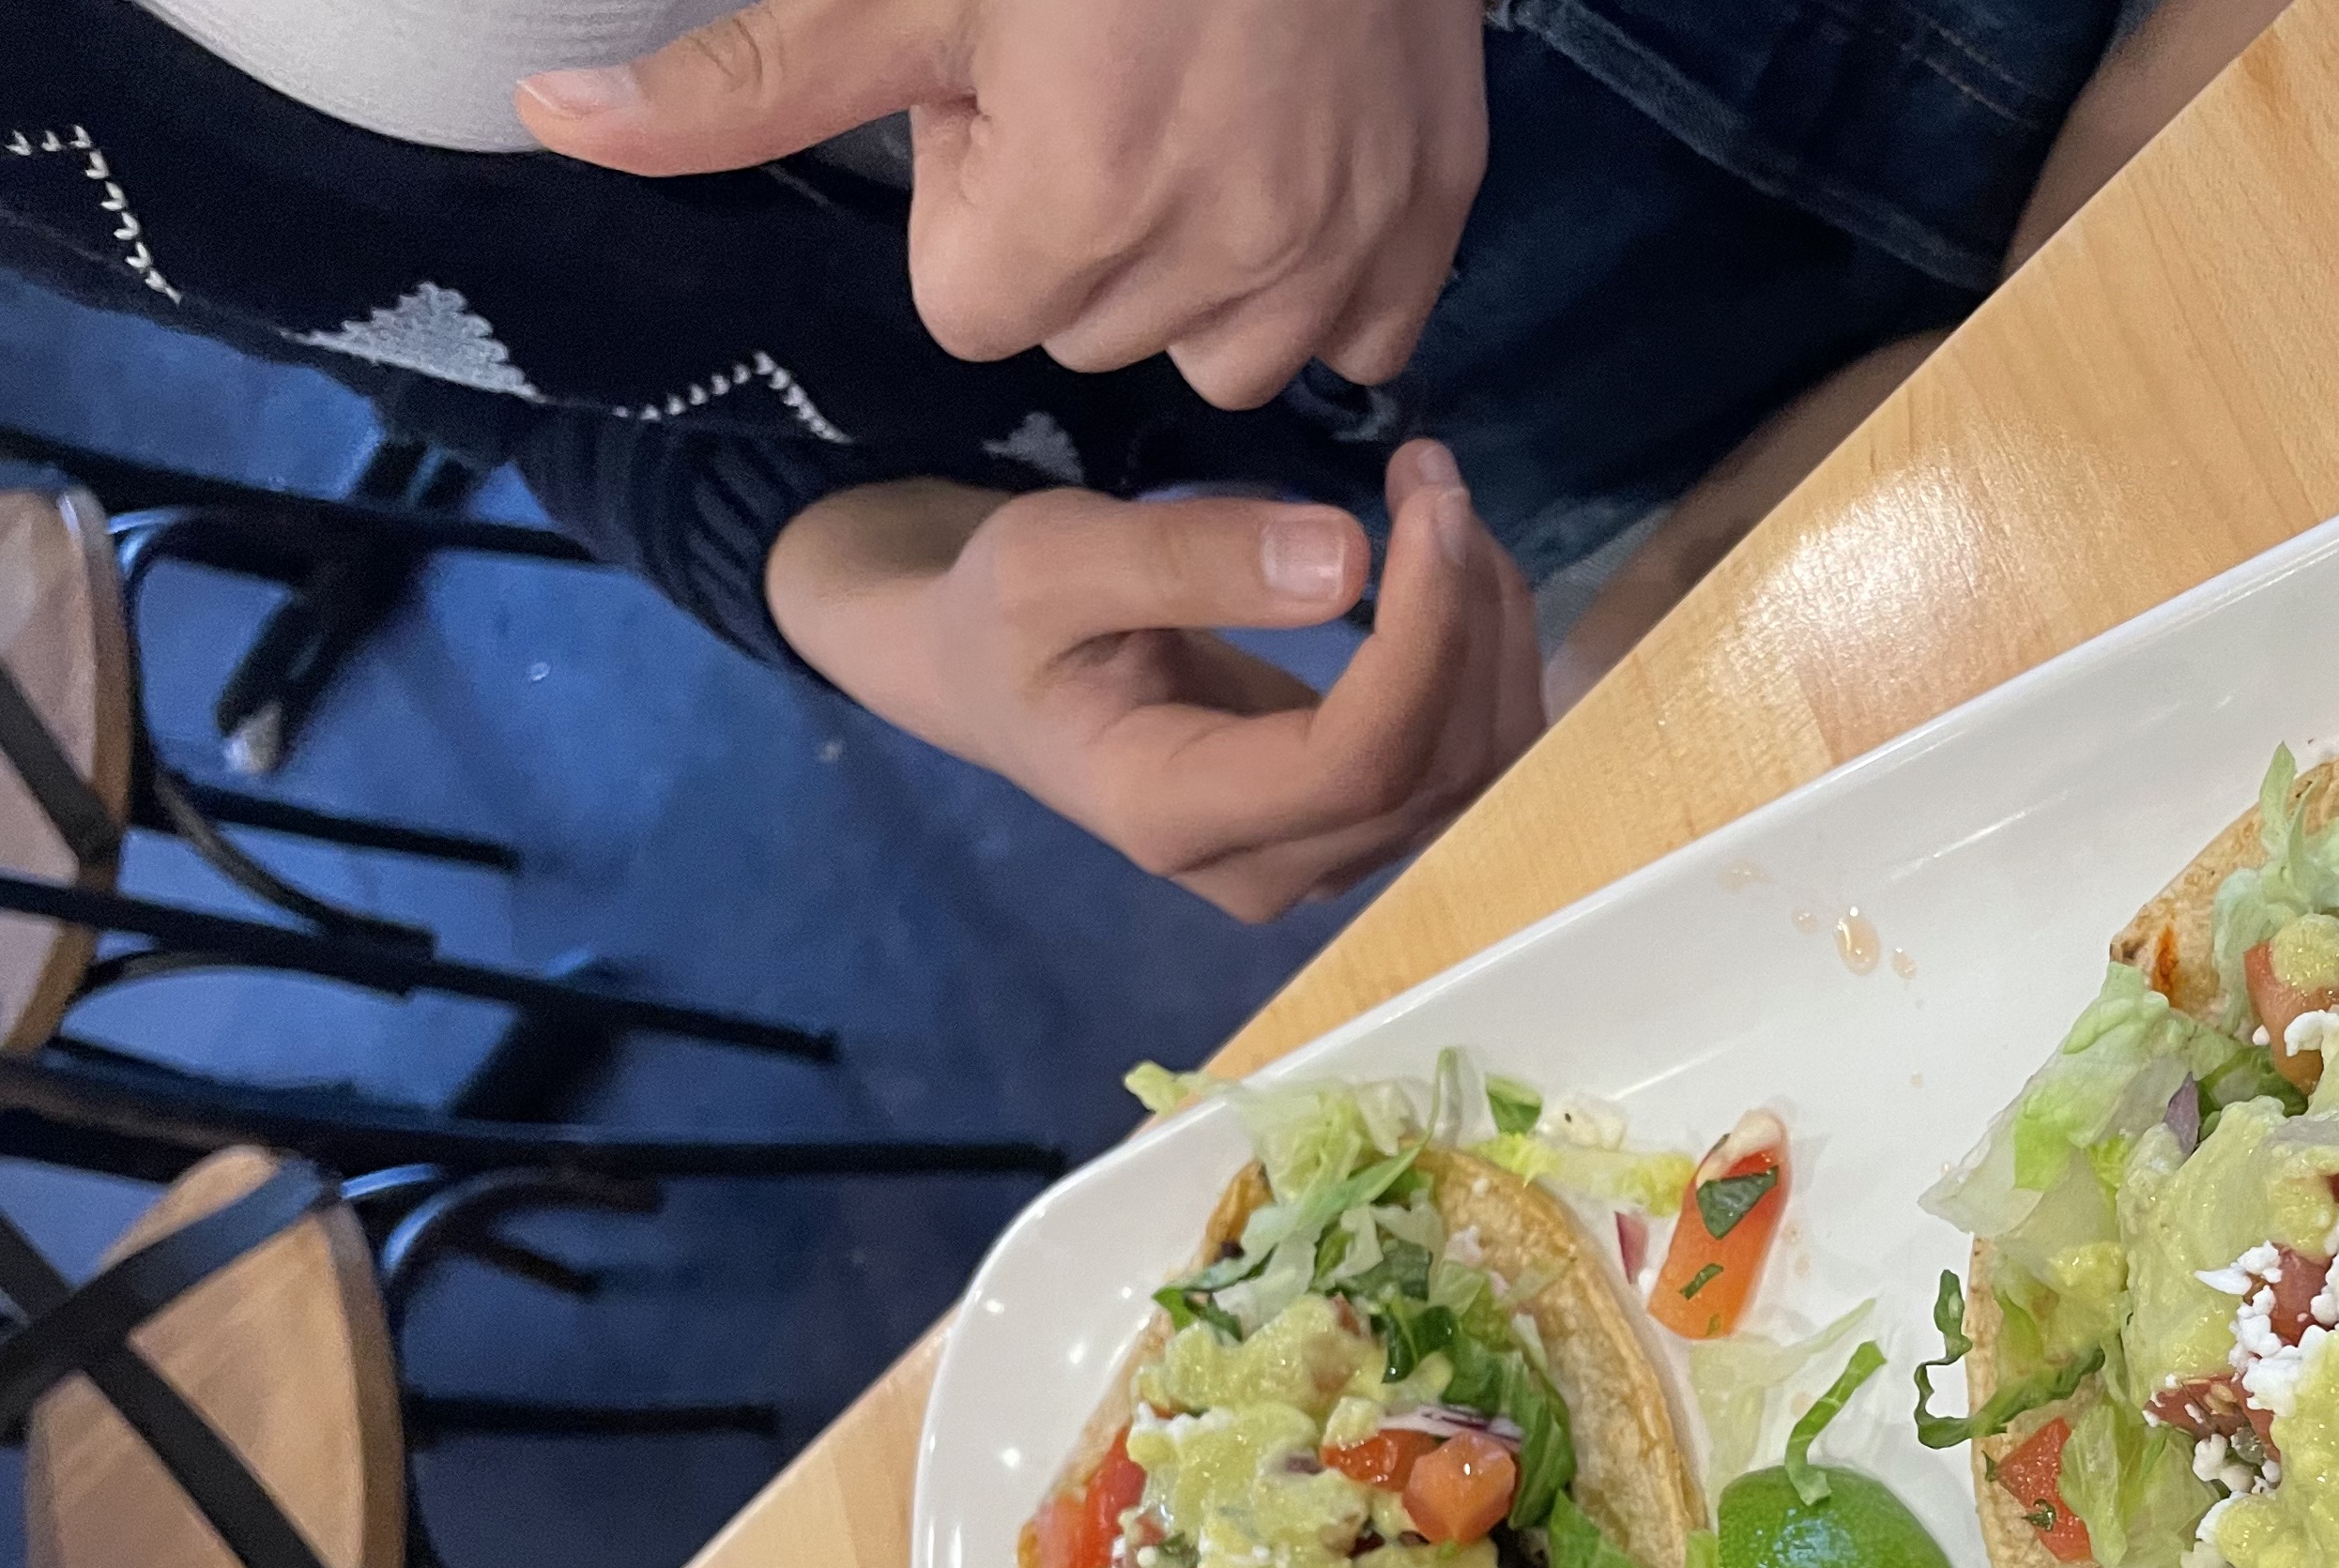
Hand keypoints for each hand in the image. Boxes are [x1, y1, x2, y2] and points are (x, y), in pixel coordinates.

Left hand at [519, 0, 1488, 403]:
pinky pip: (1354, 335)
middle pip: (1092, 336)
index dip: (978, 203)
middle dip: (1085, 236)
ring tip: (1206, 126)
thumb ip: (744, 84)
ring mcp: (1340, 255)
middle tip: (1113, 82)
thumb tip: (547, 123)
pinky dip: (1322, 275)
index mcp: (1073, 212)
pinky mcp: (1430, 230)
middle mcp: (1219, 265)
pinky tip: (1294, 164)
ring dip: (1203, 271)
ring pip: (1223, 353)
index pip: (970, 313)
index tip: (1021, 94)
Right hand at [767, 444, 1542, 921]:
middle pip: (1435, 771)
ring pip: (1473, 769)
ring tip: (1437, 502)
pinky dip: (1483, 652)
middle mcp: (1265, 869)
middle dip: (1467, 615)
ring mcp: (1322, 861)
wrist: (998, 681)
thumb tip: (1348, 561)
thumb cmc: (1006, 618)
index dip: (1423, 639)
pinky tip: (1446, 563)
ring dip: (1489, 629)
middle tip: (1431, 473)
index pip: (1355, 762)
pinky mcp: (1359, 827)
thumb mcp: (1051, 559)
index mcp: (1172, 814)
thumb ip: (1185, 561)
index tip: (1429, 503)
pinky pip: (1466, 756)